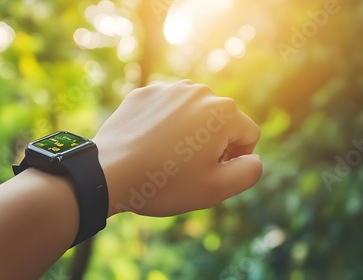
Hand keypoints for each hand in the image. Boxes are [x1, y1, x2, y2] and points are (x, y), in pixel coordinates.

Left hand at [94, 80, 261, 216]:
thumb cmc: (165, 183)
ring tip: (169, 156)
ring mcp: (170, 88)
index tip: (210, 173)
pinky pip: (168, 110)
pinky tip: (151, 144)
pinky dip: (166, 125)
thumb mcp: (217, 189)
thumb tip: (254, 157)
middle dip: (214, 144)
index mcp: (223, 112)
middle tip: (188, 167)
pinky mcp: (146, 92)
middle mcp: (200, 91)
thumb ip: (250, 172)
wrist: (108, 173)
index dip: (235, 160)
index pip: (248, 136)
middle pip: (222, 122)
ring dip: (191, 133)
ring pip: (195, 114)